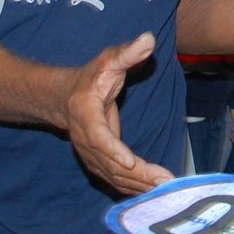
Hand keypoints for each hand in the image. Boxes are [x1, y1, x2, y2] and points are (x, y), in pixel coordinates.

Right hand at [62, 33, 170, 194]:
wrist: (65, 100)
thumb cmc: (91, 78)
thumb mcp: (107, 61)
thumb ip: (126, 53)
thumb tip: (148, 39)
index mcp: (85, 114)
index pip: (98, 136)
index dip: (114, 150)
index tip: (131, 162)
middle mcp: (85, 140)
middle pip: (111, 164)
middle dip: (139, 175)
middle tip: (166, 182)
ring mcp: (90, 156)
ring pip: (115, 178)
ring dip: (140, 187)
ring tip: (168, 190)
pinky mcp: (98, 166)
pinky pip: (116, 182)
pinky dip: (135, 190)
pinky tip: (156, 194)